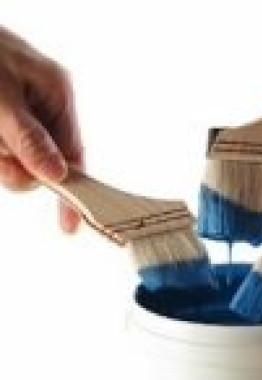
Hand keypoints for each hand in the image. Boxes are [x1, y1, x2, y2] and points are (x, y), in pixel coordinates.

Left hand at [0, 27, 83, 232]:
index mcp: (57, 94)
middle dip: (19, 167)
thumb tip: (57, 175)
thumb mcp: (2, 101)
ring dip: (0, 157)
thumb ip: (29, 139)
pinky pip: (4, 153)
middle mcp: (45, 107)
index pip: (74, 153)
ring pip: (20, 160)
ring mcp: (23, 115)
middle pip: (46, 161)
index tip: (69, 223)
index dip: (74, 190)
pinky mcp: (3, 122)